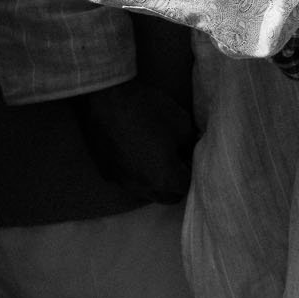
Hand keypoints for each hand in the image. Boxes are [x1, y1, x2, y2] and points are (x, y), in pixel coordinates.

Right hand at [75, 77, 197, 204]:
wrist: (108, 100)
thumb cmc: (150, 111)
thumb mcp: (183, 124)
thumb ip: (190, 145)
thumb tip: (190, 152)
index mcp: (163, 178)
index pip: (186, 187)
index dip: (192, 172)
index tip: (191, 158)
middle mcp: (141, 187)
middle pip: (166, 197)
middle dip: (176, 183)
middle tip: (179, 160)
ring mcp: (120, 181)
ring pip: (146, 192)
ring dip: (156, 181)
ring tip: (159, 156)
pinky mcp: (106, 172)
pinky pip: (128, 181)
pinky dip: (137, 174)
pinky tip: (137, 152)